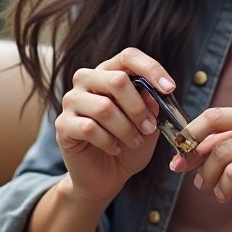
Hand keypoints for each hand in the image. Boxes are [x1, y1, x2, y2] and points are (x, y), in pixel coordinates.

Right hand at [55, 47, 175, 202]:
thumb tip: (154, 94)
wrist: (106, 175)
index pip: (128, 56)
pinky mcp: (63, 124)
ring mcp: (72, 101)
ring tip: (134, 141)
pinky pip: (89, 128)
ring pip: (104, 108)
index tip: (169, 88)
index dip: (151, 68)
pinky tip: (115, 148)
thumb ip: (152, 107)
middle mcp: (87, 80)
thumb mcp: (150, 126)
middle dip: (139, 107)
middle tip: (150, 127)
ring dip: (126, 128)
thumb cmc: (129, 144)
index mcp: (110, 72)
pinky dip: (109, 141)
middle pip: (116, 80)